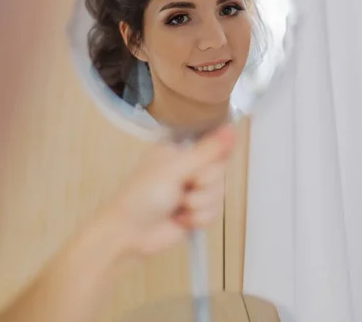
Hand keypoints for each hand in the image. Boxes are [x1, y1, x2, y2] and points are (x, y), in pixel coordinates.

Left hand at [108, 124, 235, 256]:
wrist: (129, 233)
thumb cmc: (145, 194)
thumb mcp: (176, 168)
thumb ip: (208, 151)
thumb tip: (233, 128)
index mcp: (183, 150)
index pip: (216, 147)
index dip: (215, 161)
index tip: (203, 169)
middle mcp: (190, 168)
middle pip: (220, 173)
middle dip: (203, 186)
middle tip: (183, 188)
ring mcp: (194, 192)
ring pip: (219, 195)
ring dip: (198, 205)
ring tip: (177, 207)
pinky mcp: (197, 214)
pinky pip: (215, 214)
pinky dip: (197, 219)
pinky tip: (179, 220)